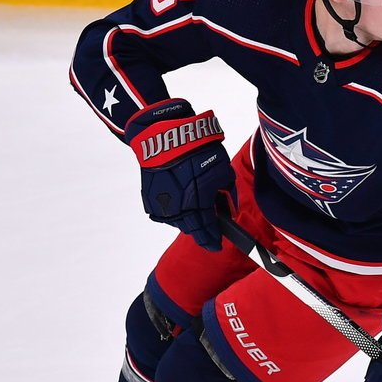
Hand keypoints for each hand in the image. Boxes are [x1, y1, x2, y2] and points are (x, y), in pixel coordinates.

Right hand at [124, 99, 232, 248]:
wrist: (164, 136)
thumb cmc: (197, 150)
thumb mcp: (223, 170)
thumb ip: (228, 192)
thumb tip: (230, 207)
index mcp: (198, 203)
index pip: (207, 229)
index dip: (213, 238)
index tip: (217, 245)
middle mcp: (178, 209)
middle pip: (191, 229)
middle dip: (201, 233)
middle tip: (208, 235)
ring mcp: (162, 205)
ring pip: (178, 222)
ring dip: (188, 221)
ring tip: (196, 216)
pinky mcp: (151, 199)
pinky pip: (166, 212)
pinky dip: (175, 211)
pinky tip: (182, 204)